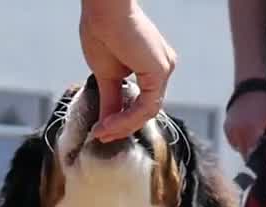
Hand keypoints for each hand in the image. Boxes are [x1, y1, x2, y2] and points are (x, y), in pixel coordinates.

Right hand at [79, 1, 176, 141]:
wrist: (102, 9)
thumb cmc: (101, 31)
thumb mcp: (105, 74)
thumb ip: (111, 100)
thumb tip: (106, 124)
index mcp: (152, 66)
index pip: (142, 101)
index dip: (123, 120)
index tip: (101, 130)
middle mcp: (162, 67)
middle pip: (146, 108)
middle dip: (123, 126)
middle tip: (101, 136)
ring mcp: (164, 68)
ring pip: (147, 111)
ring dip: (123, 125)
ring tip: (102, 132)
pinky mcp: (161, 71)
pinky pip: (147, 106)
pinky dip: (127, 118)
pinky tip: (109, 124)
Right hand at [224, 88, 265, 161]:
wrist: (251, 87)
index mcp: (249, 133)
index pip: (251, 156)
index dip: (258, 158)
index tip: (265, 155)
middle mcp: (236, 133)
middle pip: (244, 153)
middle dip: (253, 151)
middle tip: (261, 140)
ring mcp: (229, 130)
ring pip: (237, 147)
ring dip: (246, 145)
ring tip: (254, 133)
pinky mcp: (226, 126)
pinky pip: (232, 140)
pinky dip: (239, 139)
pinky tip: (247, 130)